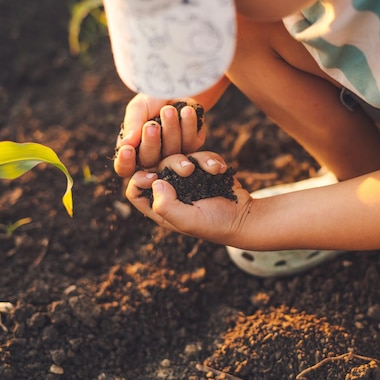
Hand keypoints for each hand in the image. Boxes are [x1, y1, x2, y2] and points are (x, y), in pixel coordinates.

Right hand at [114, 93, 206, 176]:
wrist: (178, 88)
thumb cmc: (153, 101)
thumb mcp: (138, 108)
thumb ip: (132, 125)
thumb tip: (125, 145)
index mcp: (134, 150)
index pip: (124, 167)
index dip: (125, 163)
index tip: (127, 150)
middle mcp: (153, 157)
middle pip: (149, 162)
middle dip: (150, 143)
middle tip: (152, 125)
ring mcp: (173, 155)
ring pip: (172, 153)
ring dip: (170, 130)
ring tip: (169, 110)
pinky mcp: (192, 147)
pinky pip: (190, 144)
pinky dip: (188, 125)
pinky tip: (187, 111)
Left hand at [126, 151, 252, 243]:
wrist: (244, 216)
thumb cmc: (215, 224)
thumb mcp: (187, 220)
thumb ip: (166, 205)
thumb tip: (155, 181)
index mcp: (160, 207)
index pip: (135, 190)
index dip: (139, 180)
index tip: (154, 177)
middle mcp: (170, 191)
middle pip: (156, 166)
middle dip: (172, 164)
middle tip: (188, 170)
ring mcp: (186, 179)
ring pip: (177, 157)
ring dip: (195, 161)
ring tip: (213, 170)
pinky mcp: (202, 169)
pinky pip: (198, 155)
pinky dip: (210, 160)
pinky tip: (220, 169)